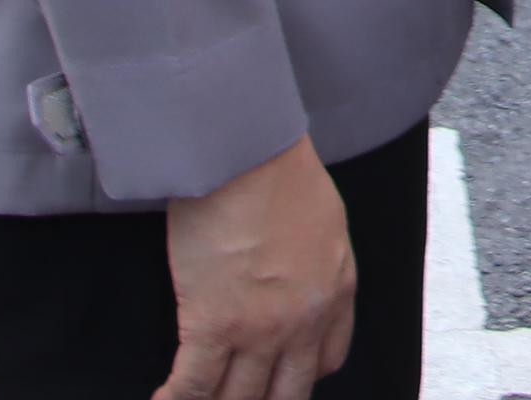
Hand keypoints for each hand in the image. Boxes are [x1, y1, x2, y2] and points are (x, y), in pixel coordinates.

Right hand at [160, 135, 354, 399]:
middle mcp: (303, 320)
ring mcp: (260, 329)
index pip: (326, 361)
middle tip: (236, 399)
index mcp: (335, 291)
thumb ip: (316, 261)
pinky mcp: (214, 325)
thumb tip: (295, 279)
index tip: (277, 378)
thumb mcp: (325, 220)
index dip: (299, 378)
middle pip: (286, 394)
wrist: (247, 154)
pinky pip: (195, 386)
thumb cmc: (279, 170)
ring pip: (239, 398)